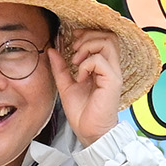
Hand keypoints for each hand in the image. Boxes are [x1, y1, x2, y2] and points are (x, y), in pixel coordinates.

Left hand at [49, 30, 126, 145]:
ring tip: (77, 62)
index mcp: (102, 67)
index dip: (87, 33)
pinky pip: (99, 60)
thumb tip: (52, 50)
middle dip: (87, 37)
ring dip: (87, 47)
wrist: (89, 132)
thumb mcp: (66, 85)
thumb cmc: (82, 113)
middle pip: (108, 35)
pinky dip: (86, 65)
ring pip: (108, 42)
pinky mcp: (113, 81)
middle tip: (74, 50)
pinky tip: (81, 77)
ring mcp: (113, 74)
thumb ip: (61, 67)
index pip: (104, 38)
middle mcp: (111, 68)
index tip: (72, 40)